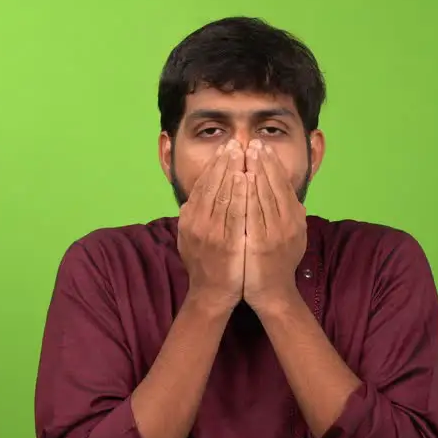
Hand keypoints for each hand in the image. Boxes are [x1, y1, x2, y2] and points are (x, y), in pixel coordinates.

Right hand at [178, 139, 248, 312]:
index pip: (203, 185)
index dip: (215, 165)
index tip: (225, 149)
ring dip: (233, 171)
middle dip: (225, 162)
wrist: (211, 294)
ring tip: (242, 153)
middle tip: (236, 143)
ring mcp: (211, 233)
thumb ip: (192, 218)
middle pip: (213, 185)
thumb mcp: (191, 238)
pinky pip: (235, 214)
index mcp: (190, 218)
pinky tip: (247, 179)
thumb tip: (190, 202)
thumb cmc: (205, 265)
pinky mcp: (226, 243)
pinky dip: (240, 194)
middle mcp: (197, 222)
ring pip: (223, 194)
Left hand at [242, 139, 306, 314]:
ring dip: (254, 171)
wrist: (271, 294)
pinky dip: (247, 193)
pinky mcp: (259, 244)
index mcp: (294, 220)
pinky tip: (241, 178)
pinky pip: (252, 213)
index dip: (273, 165)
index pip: (283, 185)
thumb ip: (292, 219)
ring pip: (263, 194)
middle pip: (274, 186)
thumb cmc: (277, 265)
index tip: (262, 147)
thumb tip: (296, 204)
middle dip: (263, 162)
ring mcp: (274, 234)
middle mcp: (288, 224)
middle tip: (253, 141)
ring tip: (245, 152)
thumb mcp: (291, 239)